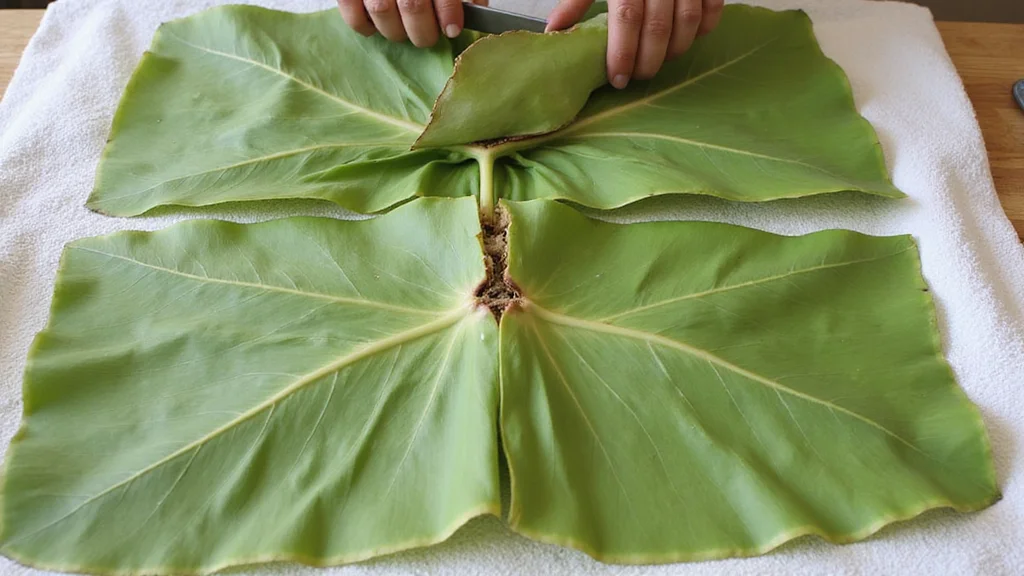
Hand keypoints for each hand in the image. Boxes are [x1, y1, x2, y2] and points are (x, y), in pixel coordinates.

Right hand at [337, 0, 487, 47]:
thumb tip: (476, 10)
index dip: (448, 13)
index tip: (452, 29)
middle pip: (412, 6)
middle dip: (423, 31)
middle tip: (428, 36)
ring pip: (382, 12)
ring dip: (396, 32)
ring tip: (403, 29)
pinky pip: (353, 15)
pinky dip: (365, 27)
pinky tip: (377, 24)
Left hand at [546, 0, 723, 88]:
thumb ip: (578, 0)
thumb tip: (554, 31)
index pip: (627, 18)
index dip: (623, 52)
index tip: (618, 78)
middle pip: (658, 27)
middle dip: (648, 61)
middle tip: (638, 77)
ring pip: (688, 22)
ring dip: (674, 50)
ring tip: (659, 61)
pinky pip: (712, 10)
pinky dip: (702, 30)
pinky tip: (685, 40)